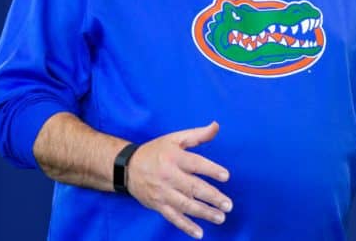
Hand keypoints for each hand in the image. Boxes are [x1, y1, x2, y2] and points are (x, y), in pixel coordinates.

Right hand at [127, 121, 232, 238]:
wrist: (127, 168)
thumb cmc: (156, 151)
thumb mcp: (175, 138)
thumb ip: (197, 135)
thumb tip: (216, 126)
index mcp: (173, 157)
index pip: (195, 164)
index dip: (211, 170)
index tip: (226, 176)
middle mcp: (168, 175)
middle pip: (192, 187)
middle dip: (212, 197)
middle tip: (228, 205)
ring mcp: (162, 192)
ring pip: (185, 205)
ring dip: (204, 213)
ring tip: (221, 218)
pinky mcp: (158, 205)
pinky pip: (173, 217)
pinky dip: (186, 226)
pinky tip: (199, 234)